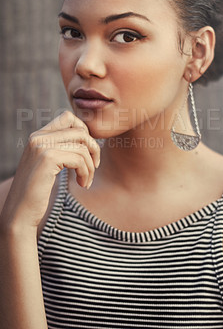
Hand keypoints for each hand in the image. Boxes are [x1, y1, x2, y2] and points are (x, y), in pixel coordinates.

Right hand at [0, 110, 99, 231]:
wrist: (20, 213)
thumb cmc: (37, 191)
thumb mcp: (49, 164)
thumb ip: (61, 147)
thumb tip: (88, 137)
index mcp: (38, 136)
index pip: (68, 117)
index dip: (84, 131)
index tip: (88, 152)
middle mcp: (38, 137)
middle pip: (80, 131)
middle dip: (94, 149)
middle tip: (93, 167)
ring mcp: (42, 146)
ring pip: (83, 147)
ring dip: (90, 166)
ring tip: (86, 181)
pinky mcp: (48, 158)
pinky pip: (80, 159)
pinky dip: (86, 173)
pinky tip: (82, 184)